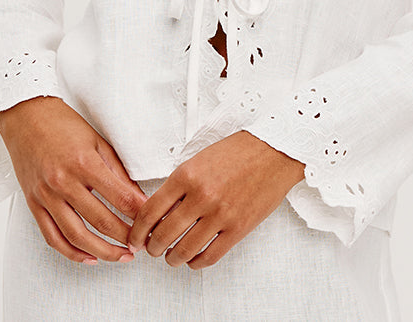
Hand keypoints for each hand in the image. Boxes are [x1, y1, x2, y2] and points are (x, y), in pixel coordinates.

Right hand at [0, 95, 147, 264]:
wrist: (26, 118)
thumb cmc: (64, 126)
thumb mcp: (99, 143)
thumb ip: (118, 173)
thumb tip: (139, 198)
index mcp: (85, 164)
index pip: (120, 198)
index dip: (140, 215)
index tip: (154, 222)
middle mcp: (63, 182)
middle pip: (100, 221)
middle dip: (125, 237)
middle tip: (141, 244)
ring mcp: (46, 196)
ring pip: (75, 236)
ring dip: (101, 251)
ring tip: (120, 256)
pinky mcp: (33, 204)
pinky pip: (52, 237)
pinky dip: (70, 252)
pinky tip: (88, 257)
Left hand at [128, 130, 304, 268]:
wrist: (277, 150)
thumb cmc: (241, 151)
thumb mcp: (200, 159)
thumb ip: (179, 184)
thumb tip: (158, 213)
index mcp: (186, 175)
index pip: (149, 213)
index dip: (137, 232)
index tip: (136, 239)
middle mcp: (201, 196)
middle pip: (162, 235)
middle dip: (153, 247)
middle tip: (153, 248)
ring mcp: (221, 214)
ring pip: (183, 251)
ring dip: (172, 258)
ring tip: (172, 256)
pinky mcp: (239, 227)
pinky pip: (210, 256)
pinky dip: (196, 263)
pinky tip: (194, 258)